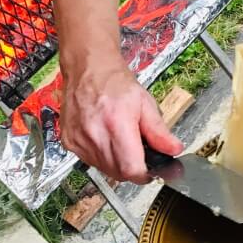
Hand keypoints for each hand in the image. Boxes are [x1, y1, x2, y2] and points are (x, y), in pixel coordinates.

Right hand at [59, 61, 183, 183]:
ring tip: (119, 138)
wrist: (88, 68)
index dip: (145, 173)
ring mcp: (78, 141)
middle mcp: (94, 135)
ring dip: (116, 162)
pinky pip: (90, 161)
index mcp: (117, 124)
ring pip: (104, 169)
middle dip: (132, 166)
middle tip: (137, 148)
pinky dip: (101, 155)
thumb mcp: (145, 102)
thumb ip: (159, 131)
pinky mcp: (68, 143)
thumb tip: (174, 150)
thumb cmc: (116, 82)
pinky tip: (104, 136)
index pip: (131, 169)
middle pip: (118, 173)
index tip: (152, 168)